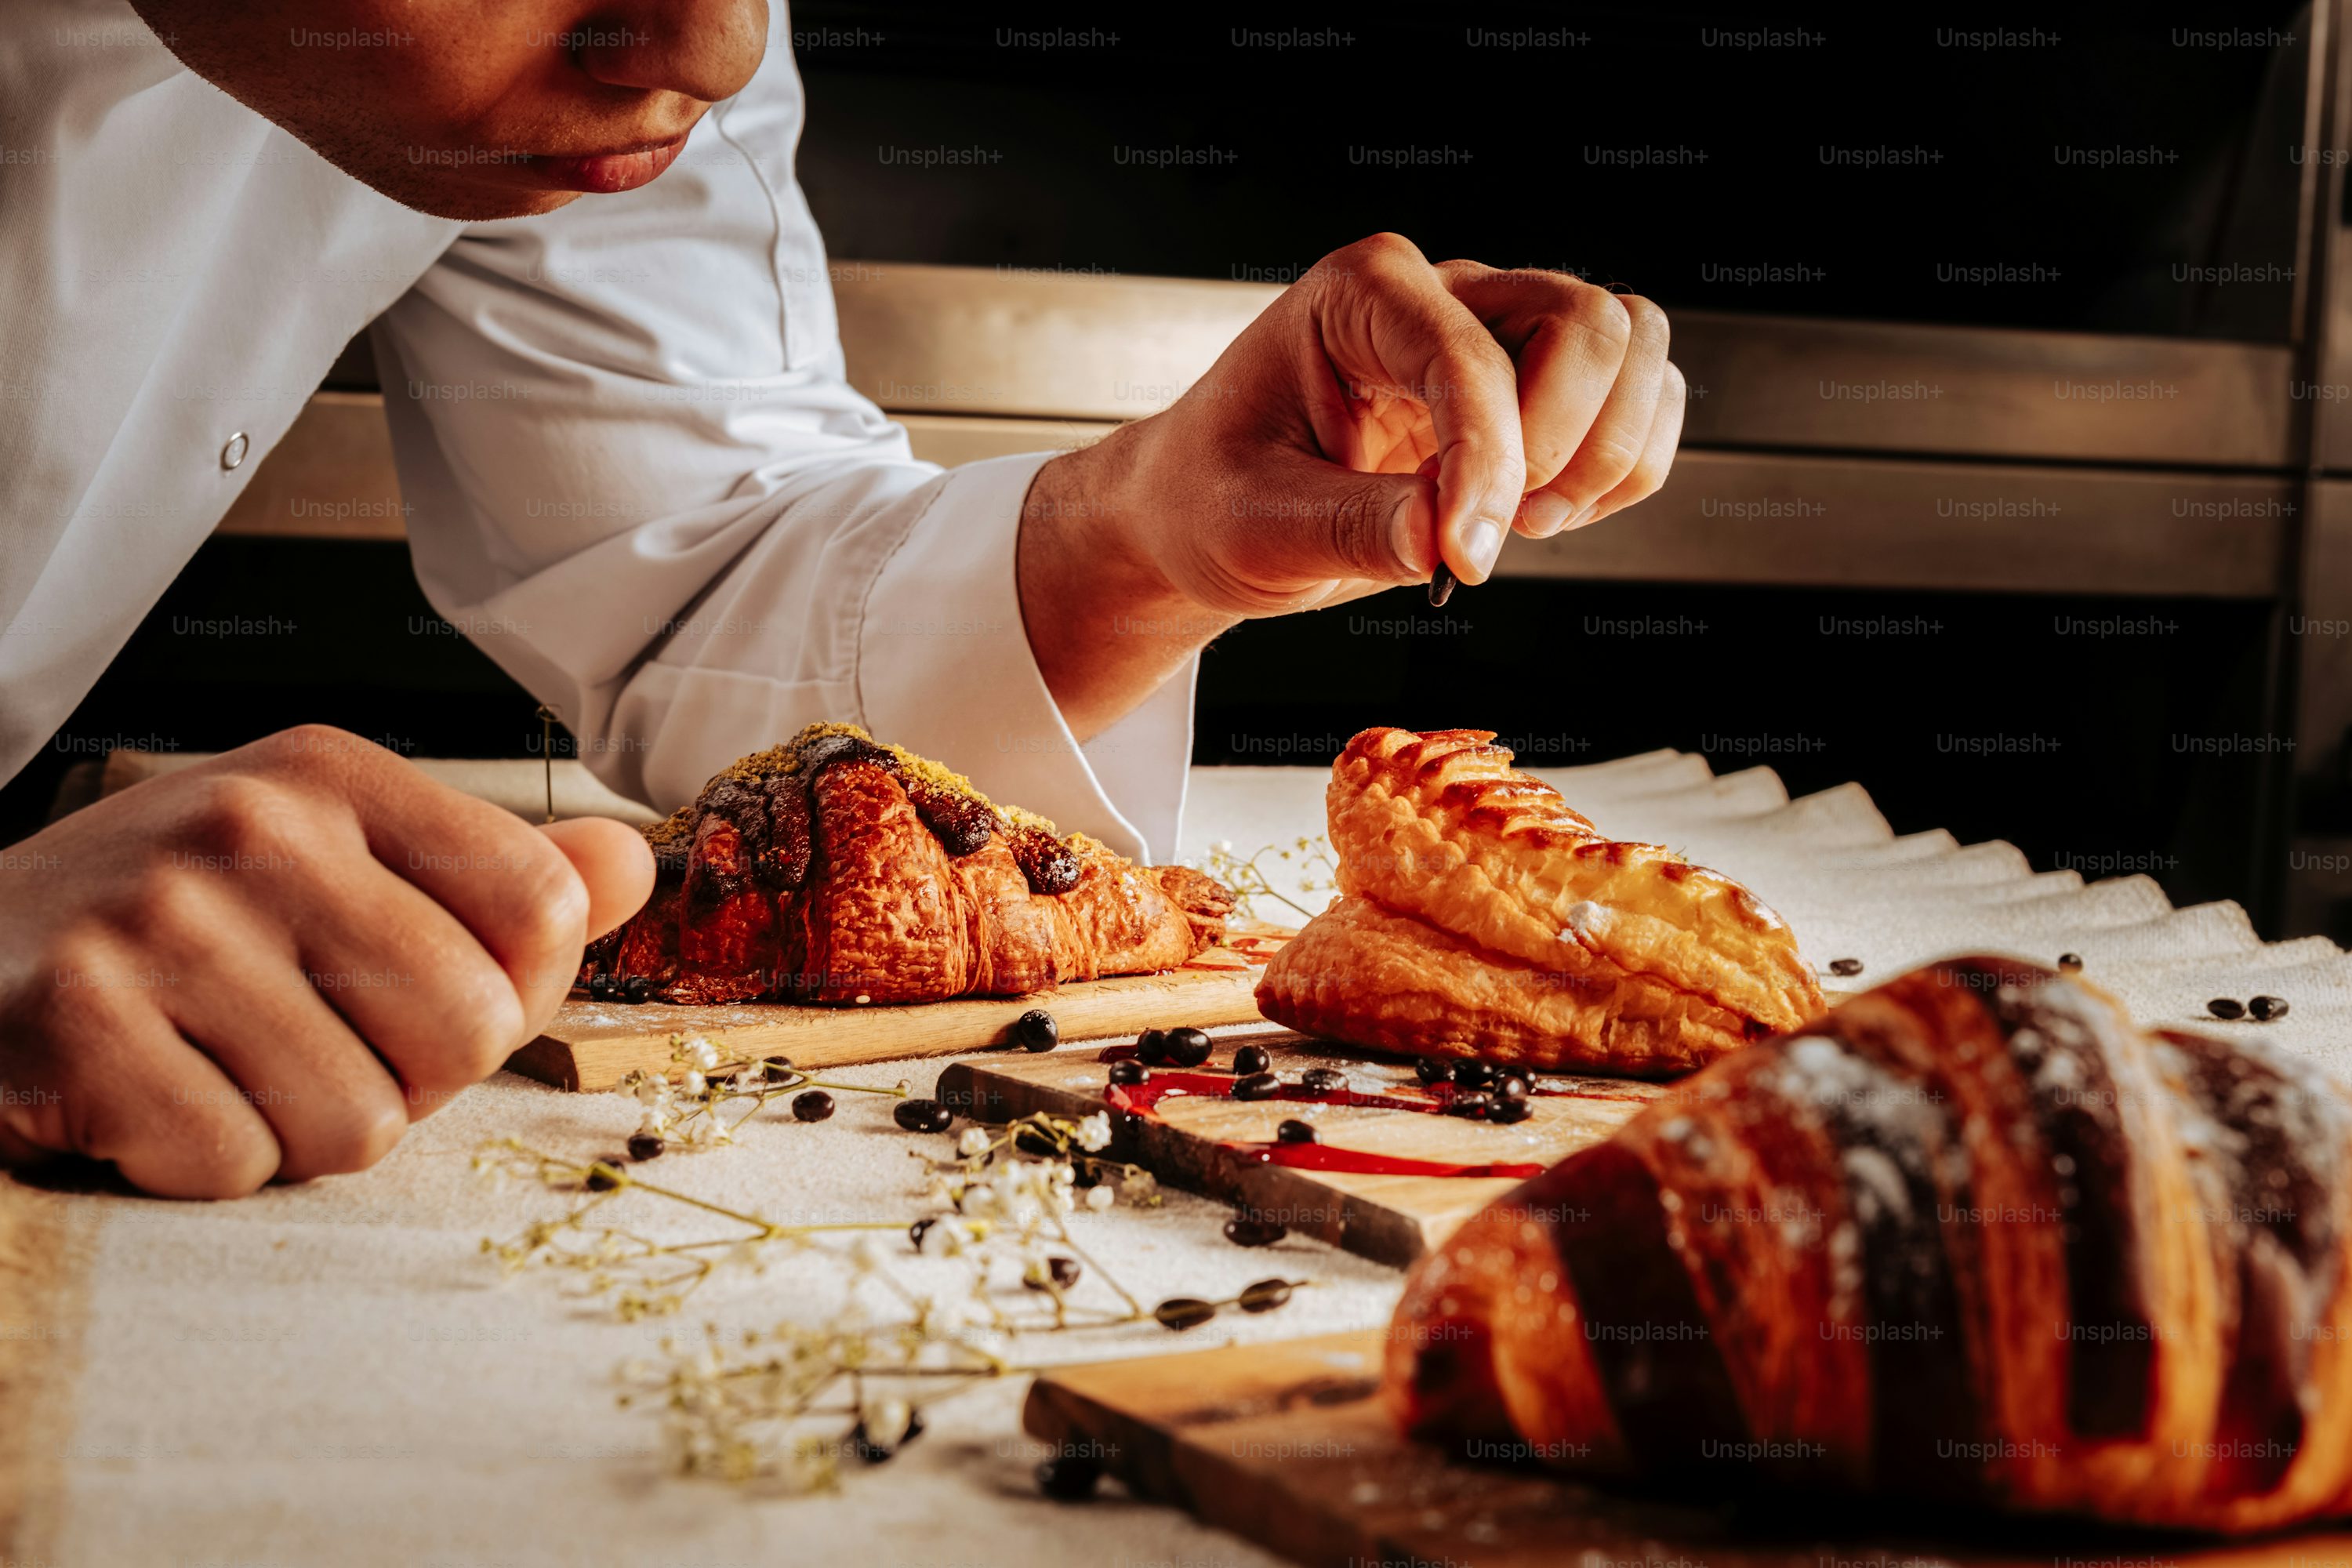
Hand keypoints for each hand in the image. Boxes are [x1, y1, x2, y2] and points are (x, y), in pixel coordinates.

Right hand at [0, 726, 652, 1196]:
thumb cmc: (168, 921)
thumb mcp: (327, 857)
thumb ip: (490, 872)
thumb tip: (632, 866)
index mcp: (331, 774)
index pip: (540, 907)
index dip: (514, 994)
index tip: (430, 1000)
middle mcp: (251, 825)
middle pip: (467, 1027)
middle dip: (409, 1080)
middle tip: (313, 1050)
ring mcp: (157, 920)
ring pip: (357, 1120)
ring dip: (299, 1132)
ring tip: (223, 1071)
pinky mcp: (77, 1024)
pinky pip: (236, 1163)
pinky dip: (203, 1165)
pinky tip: (149, 1100)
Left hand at [1021, 232, 1683, 732]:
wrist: (1205, 516)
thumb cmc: (1212, 499)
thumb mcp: (1257, 527)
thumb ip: (1354, 529)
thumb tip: (1449, 537)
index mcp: (1363, 292)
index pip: (1471, 357)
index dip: (1489, 465)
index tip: (1464, 558)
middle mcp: (1443, 293)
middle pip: (1592, 321)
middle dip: (1567, 441)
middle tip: (1499, 526)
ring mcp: (1498, 334)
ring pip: (1636, 349)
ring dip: (1608, 452)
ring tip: (1525, 522)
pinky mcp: (1533, 391)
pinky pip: (1641, 404)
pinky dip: (1621, 470)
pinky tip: (1541, 517)